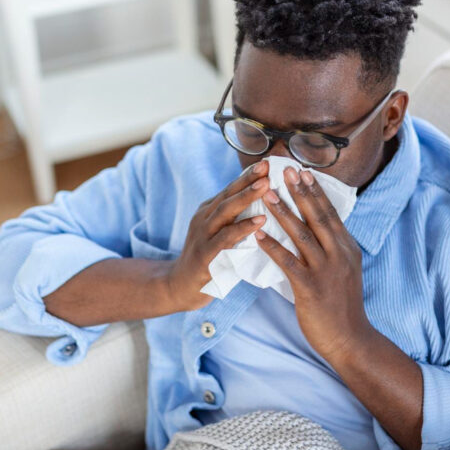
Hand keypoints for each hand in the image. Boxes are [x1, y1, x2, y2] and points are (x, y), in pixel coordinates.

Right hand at [165, 159, 269, 310]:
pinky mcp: (204, 255)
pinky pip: (225, 238)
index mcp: (209, 212)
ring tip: (266, 186)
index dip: (248, 175)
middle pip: (228, 194)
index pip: (230, 189)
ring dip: (246, 197)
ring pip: (225, 211)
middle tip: (267, 167)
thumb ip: (236, 221)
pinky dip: (243, 228)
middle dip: (248, 179)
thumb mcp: (221, 235)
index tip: (268, 162)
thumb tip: (267, 206)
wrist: (181, 287)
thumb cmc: (210, 261)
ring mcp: (202, 236)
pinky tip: (260, 220)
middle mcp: (204, 219)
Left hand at [256, 166, 374, 363]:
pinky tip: (258, 235)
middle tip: (286, 170)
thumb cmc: (342, 306)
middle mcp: (339, 255)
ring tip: (267, 194)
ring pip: (302, 235)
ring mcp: (326, 270)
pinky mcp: (310, 288)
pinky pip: (288, 262)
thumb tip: (318, 229)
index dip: (316, 191)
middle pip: (318, 217)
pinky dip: (272, 246)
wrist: (349, 339)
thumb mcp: (344, 270)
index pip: (331, 213)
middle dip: (300, 192)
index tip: (304, 171)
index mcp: (347, 248)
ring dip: (283, 213)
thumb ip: (333, 249)